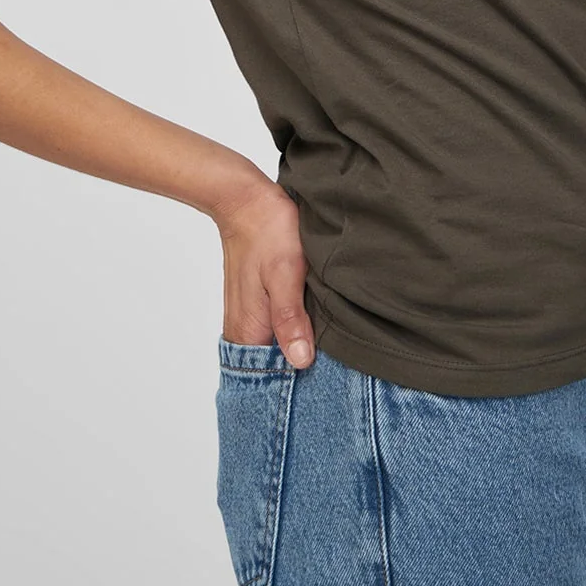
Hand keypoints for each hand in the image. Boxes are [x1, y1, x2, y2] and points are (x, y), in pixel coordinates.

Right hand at [215, 174, 315, 366]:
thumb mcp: (285, 273)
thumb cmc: (268, 232)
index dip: (302, 384)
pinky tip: (317, 325)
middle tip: (341, 365)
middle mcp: (244, 332)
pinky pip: (278, 333)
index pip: (274, 379)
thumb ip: (290, 318)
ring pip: (279, 350)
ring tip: (334, 345)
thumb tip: (300, 361)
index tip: (330, 381)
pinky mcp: (258, 308)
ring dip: (303, 349)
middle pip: (277, 367)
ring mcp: (250, 321)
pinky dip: (297, 333)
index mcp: (249, 332)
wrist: (246, 201)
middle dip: (306, 369)